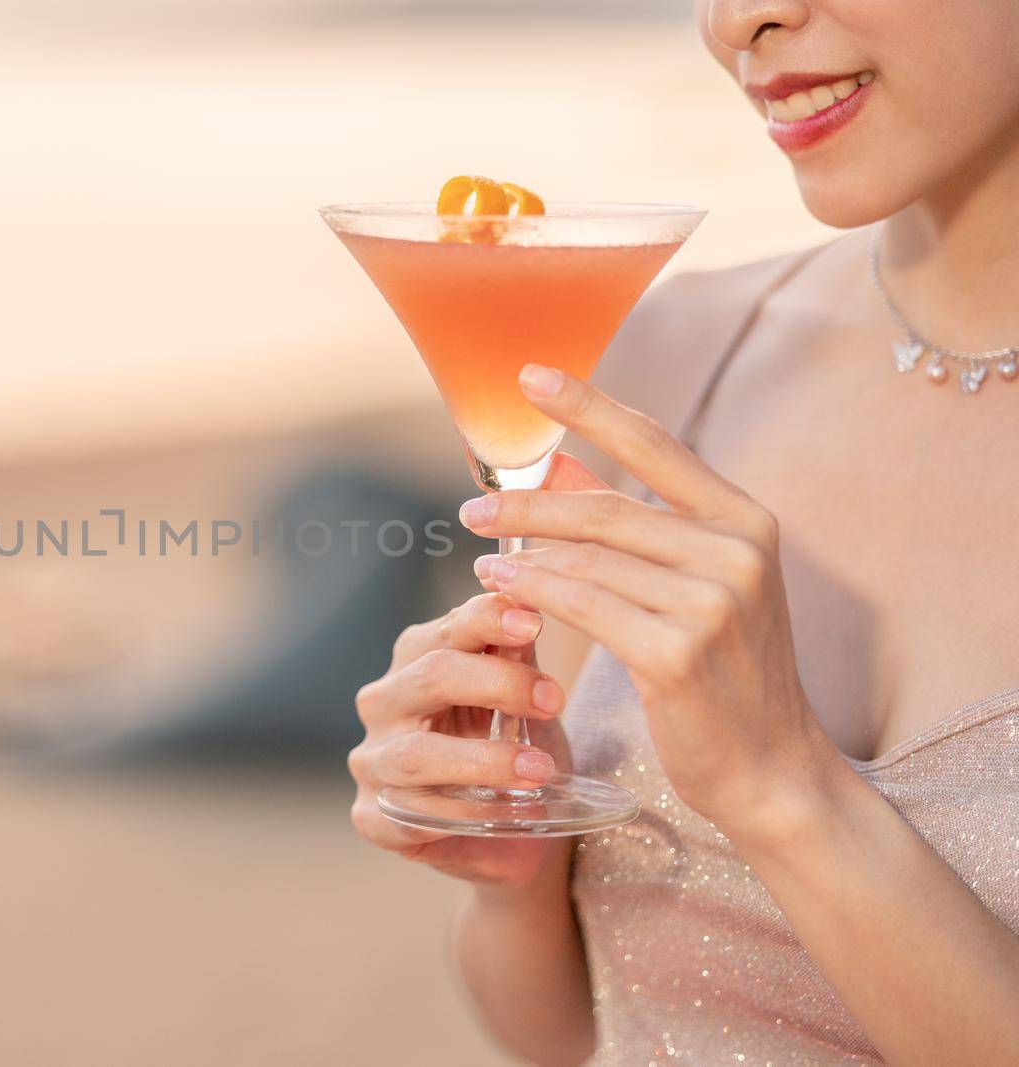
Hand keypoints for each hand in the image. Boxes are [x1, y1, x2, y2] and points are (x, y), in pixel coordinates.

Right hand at [347, 591, 573, 888]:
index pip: (448, 628)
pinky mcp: (373, 816)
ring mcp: (373, 761)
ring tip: (540, 768)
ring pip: (417, 753)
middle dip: (496, 683)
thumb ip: (520, 656)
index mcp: (418, 659)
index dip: (488, 619)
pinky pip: (412, 814)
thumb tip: (533, 601)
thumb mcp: (525, 699)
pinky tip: (500, 815)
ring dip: (484, 759)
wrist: (516, 835)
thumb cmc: (515, 750)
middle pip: (429, 677)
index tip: (535, 622)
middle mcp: (385, 702)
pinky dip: (460, 815)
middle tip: (553, 699)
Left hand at [459, 363, 834, 839]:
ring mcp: (711, 602)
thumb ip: (633, 522)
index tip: (530, 375)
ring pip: (585, 558)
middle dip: (527, 503)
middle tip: (473, 507)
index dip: (588, 406)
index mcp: (745, 521)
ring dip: (521, 552)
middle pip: (604, 507)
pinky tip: (498, 588)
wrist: (772, 768)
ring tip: (480, 551)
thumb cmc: (727, 674)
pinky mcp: (676, 653)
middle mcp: (736, 551)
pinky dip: (532, 592)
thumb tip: (558, 463)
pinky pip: (581, 606)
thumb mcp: (695, 584)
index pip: (655, 444)